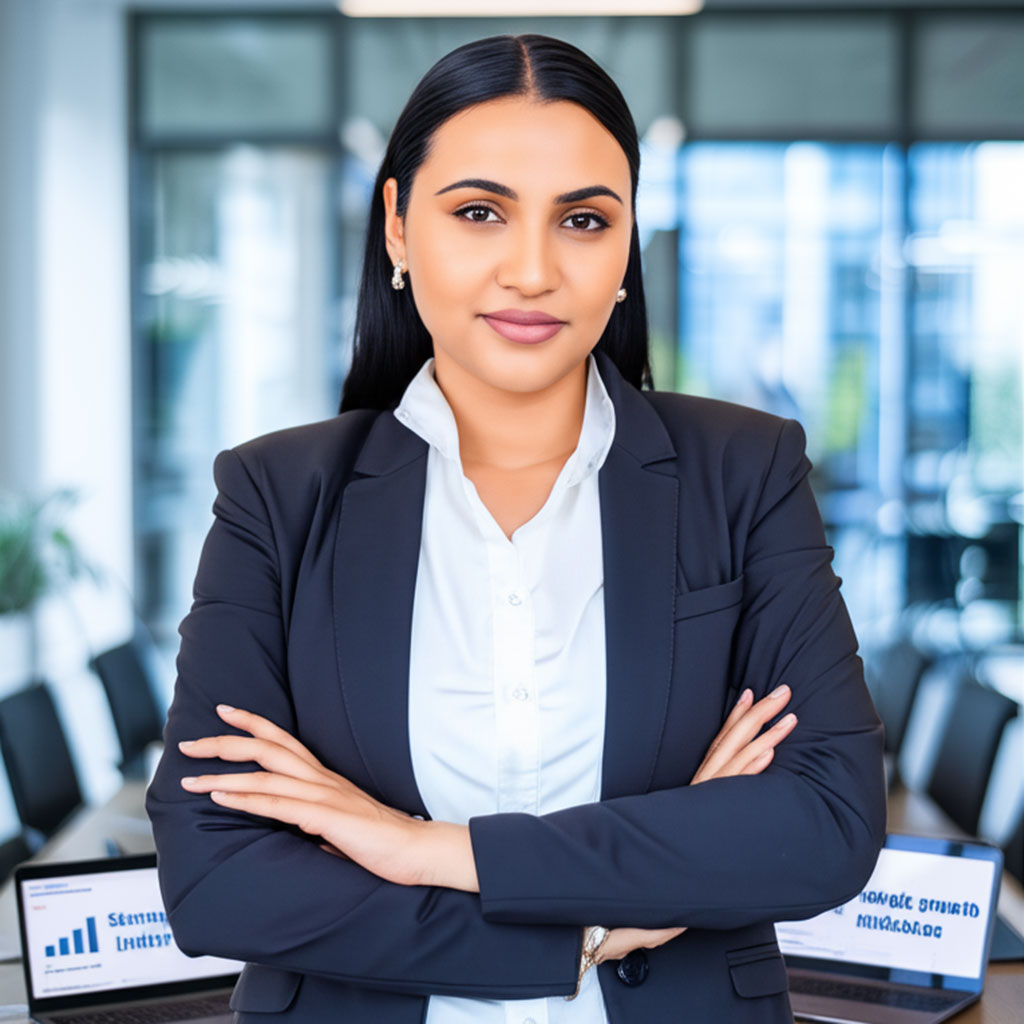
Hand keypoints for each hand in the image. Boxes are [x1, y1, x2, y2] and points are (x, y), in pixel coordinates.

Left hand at [178, 705, 432, 886]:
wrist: (416, 849)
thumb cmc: (380, 840)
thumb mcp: (339, 822)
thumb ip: (313, 816)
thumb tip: (289, 823)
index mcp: (324, 777)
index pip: (284, 739)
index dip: (253, 723)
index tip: (224, 712)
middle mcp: (321, 778)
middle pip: (268, 747)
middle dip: (225, 742)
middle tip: (189, 742)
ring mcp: (324, 795)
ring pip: (266, 774)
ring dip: (222, 775)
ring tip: (190, 778)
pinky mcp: (326, 817)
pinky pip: (278, 804)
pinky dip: (246, 798)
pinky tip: (222, 797)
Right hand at [596, 684, 796, 960]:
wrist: (653, 877)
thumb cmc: (678, 848)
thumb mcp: (695, 816)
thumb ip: (709, 801)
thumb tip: (728, 789)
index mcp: (702, 782)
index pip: (722, 740)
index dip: (737, 715)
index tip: (752, 693)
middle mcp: (704, 783)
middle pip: (733, 739)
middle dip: (760, 713)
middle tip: (783, 691)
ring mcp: (708, 796)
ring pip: (738, 758)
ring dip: (764, 736)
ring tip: (788, 718)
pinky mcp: (711, 812)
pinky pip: (733, 788)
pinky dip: (750, 770)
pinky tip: (767, 756)